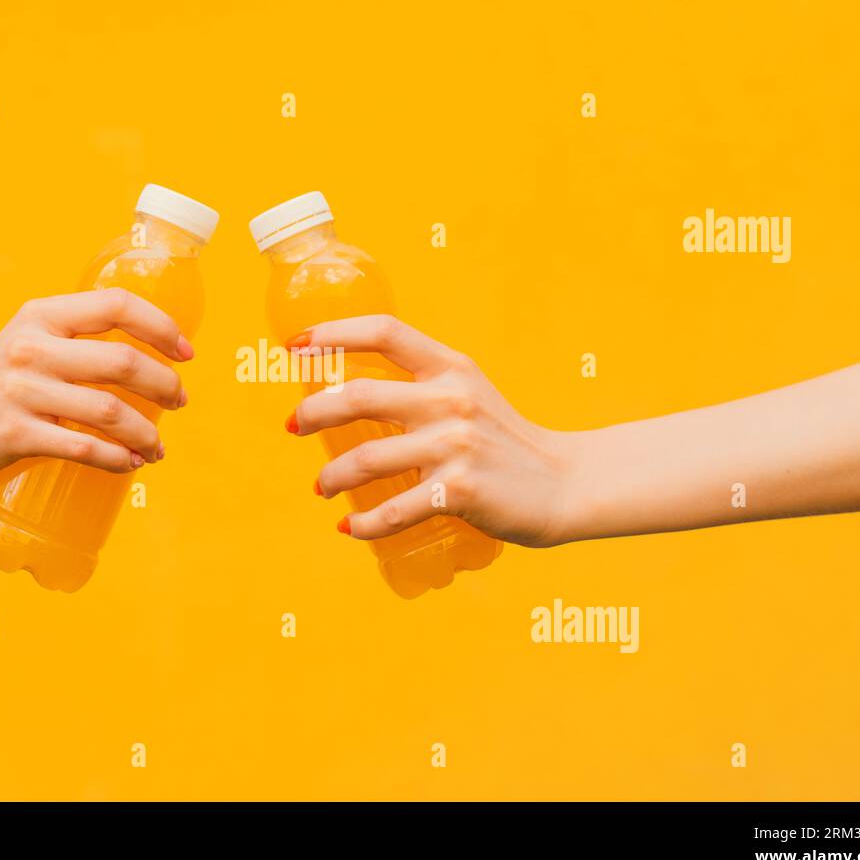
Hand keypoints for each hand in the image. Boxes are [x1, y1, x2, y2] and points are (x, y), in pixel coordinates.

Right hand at [0, 289, 192, 480]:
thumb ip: (77, 340)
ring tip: (157, 446)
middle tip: (179, 402)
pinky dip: (117, 459)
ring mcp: (22, 392)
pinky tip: (131, 464)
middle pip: (123, 361)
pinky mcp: (13, 435)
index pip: (116, 304)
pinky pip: (82, 448)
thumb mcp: (30, 341)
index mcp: (42, 316)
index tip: (186, 353)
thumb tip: (149, 359)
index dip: (161, 327)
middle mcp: (33, 348)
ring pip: (110, 411)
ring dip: (147, 433)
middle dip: (165, 385)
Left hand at [287, 315, 576, 546]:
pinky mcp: (459, 492)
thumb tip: (351, 394)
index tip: (296, 345)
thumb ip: (423, 386)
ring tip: (322, 486)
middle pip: (358, 396)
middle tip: (294, 426)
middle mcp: (450, 400)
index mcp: (450, 368)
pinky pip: (393, 511)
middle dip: (312, 412)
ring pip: (365, 459)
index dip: (333, 333)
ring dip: (330, 477)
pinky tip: (350, 527)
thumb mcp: (469, 393)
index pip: (384, 332)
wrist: (564, 484)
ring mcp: (454, 447)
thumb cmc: (505, 441)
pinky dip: (363, 524)